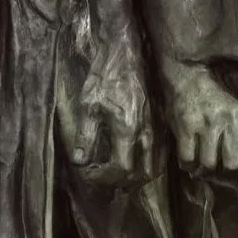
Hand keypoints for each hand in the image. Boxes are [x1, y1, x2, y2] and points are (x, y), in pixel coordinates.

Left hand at [63, 48, 154, 185]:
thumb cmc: (104, 77)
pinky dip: (145, 165)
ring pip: (153, 167)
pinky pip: (158, 155)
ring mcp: (155, 129)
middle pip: (141, 175)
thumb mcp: (88, 105)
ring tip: (114, 171)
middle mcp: (146, 133)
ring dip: (135, 176)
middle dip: (120, 182)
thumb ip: (85, 136)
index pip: (122, 170)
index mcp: (128, 130)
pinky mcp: (158, 124)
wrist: (125, 55)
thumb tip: (79, 161)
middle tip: (101, 176)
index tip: (89, 173)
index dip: (105, 178)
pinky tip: (129, 159)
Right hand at [166, 64, 237, 173]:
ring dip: (205, 167)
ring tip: (203, 160)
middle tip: (220, 163)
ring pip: (209, 164)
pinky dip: (188, 164)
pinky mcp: (186, 128)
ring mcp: (206, 125)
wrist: (188, 77)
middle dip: (226, 168)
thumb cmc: (216, 98)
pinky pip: (188, 159)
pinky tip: (190, 157)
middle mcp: (230, 121)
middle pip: (232, 164)